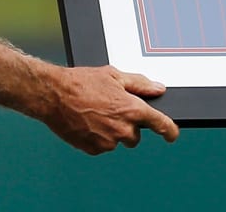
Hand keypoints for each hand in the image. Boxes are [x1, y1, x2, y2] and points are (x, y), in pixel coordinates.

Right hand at [42, 65, 178, 154]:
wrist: (54, 95)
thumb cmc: (82, 83)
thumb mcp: (114, 75)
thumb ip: (140, 84)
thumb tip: (158, 89)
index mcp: (132, 109)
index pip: (160, 124)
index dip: (169, 131)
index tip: (172, 135)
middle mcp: (122, 128)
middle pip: (136, 135)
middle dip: (129, 125)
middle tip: (113, 111)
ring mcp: (107, 141)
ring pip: (118, 141)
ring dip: (113, 132)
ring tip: (96, 114)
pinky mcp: (93, 149)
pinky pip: (103, 146)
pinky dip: (99, 138)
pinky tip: (88, 123)